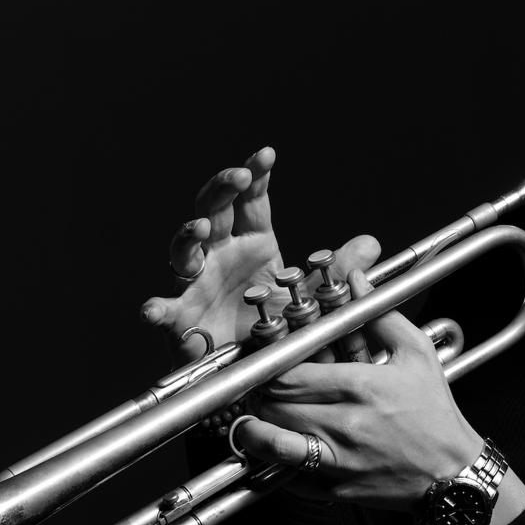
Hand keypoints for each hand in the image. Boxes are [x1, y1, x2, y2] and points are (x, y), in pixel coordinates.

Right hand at [138, 146, 377, 362]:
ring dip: (189, 235)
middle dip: (222, 190)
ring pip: (183, 251)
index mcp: (251, 243)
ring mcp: (197, 283)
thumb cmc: (277, 325)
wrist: (258, 369)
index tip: (266, 155)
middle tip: (237, 177)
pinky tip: (153, 310)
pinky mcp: (182, 318)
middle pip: (212, 210)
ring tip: (202, 227)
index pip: (250, 201)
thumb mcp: (312, 296)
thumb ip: (337, 271)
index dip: (254, 176)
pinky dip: (157, 310)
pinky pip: (166, 312)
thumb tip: (370, 244)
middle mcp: (220, 256)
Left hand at [233, 272, 485, 512]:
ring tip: (255, 420)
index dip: (269, 366)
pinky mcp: (336, 489)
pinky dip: (277, 464)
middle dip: (261, 394)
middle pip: (274, 405)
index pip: (288, 373)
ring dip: (256, 430)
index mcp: (360, 386)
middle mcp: (344, 424)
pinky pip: (289, 478)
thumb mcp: (417, 354)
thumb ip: (380, 315)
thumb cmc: (435, 414)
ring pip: (272, 444)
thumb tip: (356, 280)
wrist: (453, 473)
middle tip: (262, 388)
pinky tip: (281, 451)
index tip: (268, 362)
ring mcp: (338, 460)